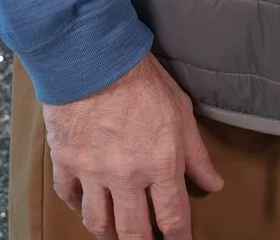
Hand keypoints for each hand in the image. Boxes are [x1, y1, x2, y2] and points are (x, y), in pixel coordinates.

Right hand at [40, 51, 225, 238]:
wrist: (95, 57)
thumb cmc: (142, 79)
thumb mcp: (181, 112)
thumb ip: (197, 154)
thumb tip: (213, 183)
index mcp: (161, 165)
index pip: (173, 218)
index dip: (178, 238)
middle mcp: (127, 176)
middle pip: (134, 231)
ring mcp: (93, 172)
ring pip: (98, 222)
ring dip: (108, 232)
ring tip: (115, 232)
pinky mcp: (66, 161)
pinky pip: (69, 197)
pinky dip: (77, 206)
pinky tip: (85, 205)